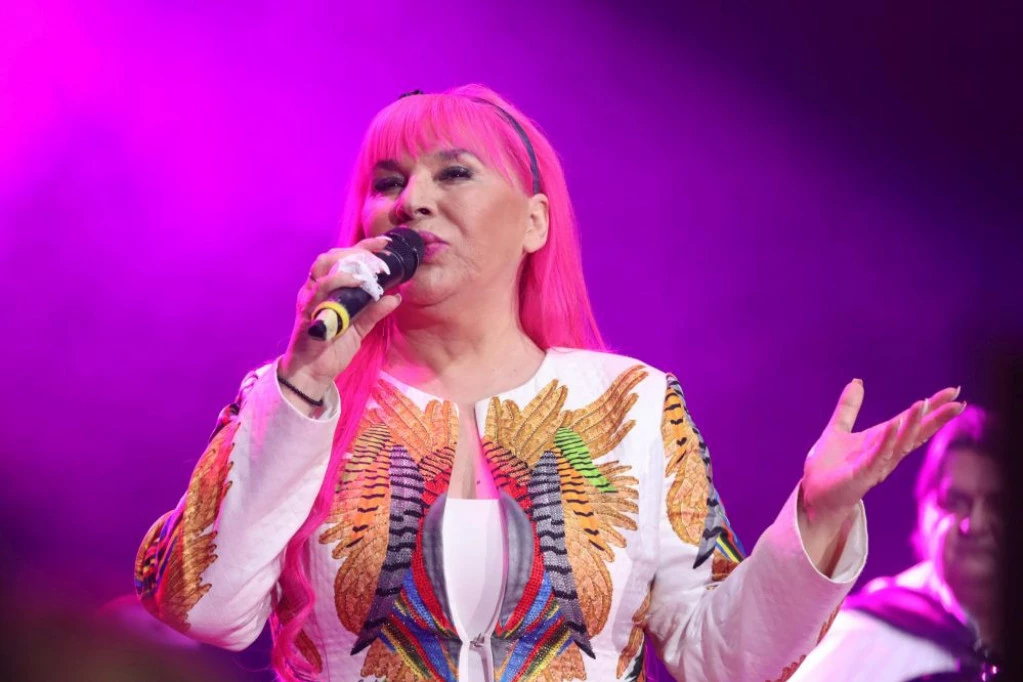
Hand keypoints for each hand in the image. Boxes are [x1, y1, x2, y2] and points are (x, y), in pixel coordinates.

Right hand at [278, 235, 400, 401]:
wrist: (312, 375)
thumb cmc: (332, 349)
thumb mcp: (360, 328)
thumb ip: (375, 311)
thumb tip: (397, 296)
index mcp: (326, 289)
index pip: (342, 259)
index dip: (363, 247)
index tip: (385, 244)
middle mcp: (314, 289)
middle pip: (332, 256)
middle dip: (358, 251)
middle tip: (381, 255)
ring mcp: (309, 299)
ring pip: (324, 266)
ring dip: (350, 262)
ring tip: (372, 268)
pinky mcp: (308, 312)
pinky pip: (321, 289)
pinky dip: (340, 281)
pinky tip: (359, 282)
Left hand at [802, 379, 965, 529]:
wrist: (813, 494)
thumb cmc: (828, 467)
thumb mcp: (837, 430)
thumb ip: (848, 407)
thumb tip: (857, 381)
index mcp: (882, 440)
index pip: (911, 421)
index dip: (932, 407)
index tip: (953, 391)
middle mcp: (885, 453)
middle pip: (916, 433)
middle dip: (936, 418)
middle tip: (957, 402)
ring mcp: (876, 465)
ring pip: (900, 444)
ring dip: (911, 425)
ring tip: (922, 404)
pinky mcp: (862, 475)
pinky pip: (878, 457)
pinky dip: (887, 442)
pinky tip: (894, 425)